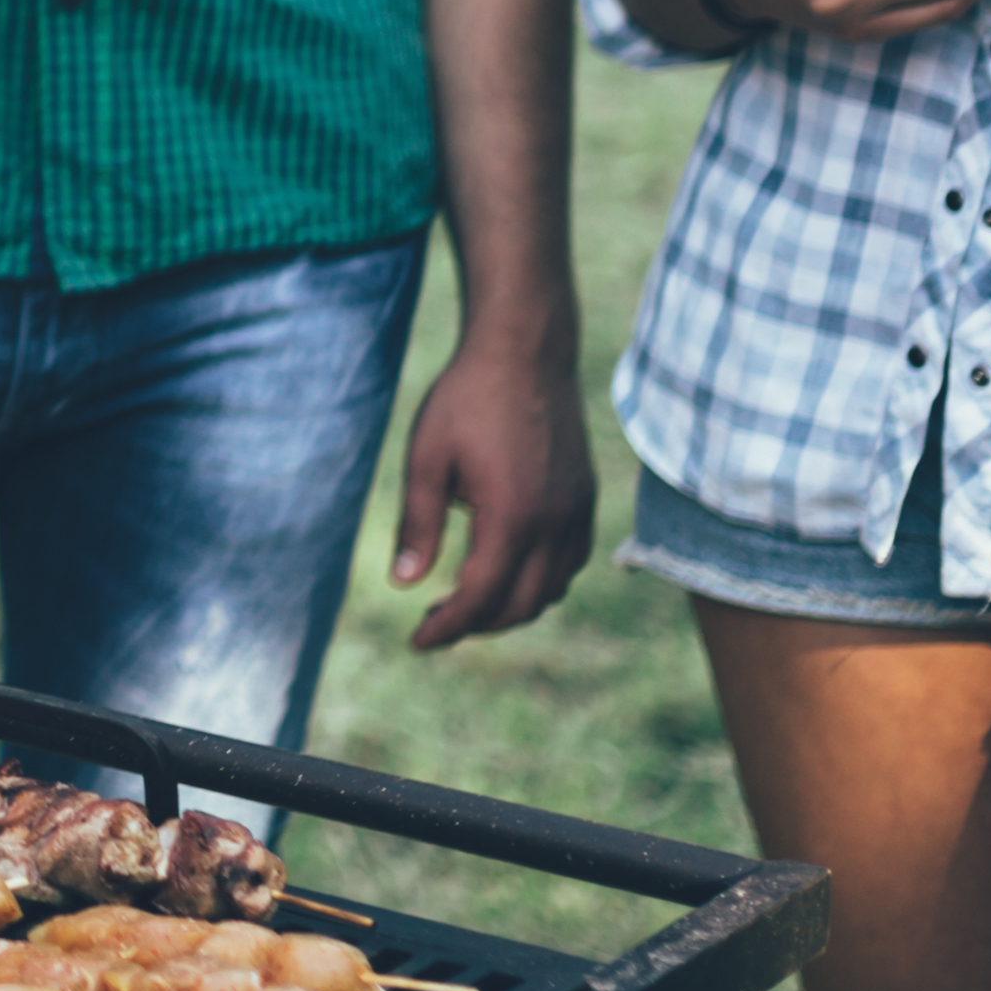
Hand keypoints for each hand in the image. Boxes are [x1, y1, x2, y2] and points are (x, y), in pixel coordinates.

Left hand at [384, 323, 595, 649]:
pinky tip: (507, 569)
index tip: (416, 641)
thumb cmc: (466, 398)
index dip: (447, 628)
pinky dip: (541, 582)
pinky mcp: (586, 498)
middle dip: (476, 625)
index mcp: (511, 516)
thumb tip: (404, 584)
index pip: (480, 597)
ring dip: (510, 607)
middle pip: (520, 605)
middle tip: (434, 623)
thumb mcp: (426, 458)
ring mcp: (577, 512)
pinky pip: (571, 563)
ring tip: (466, 601)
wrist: (524, 349)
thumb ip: (417, 524)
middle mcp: (554, 523)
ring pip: (552, 589)